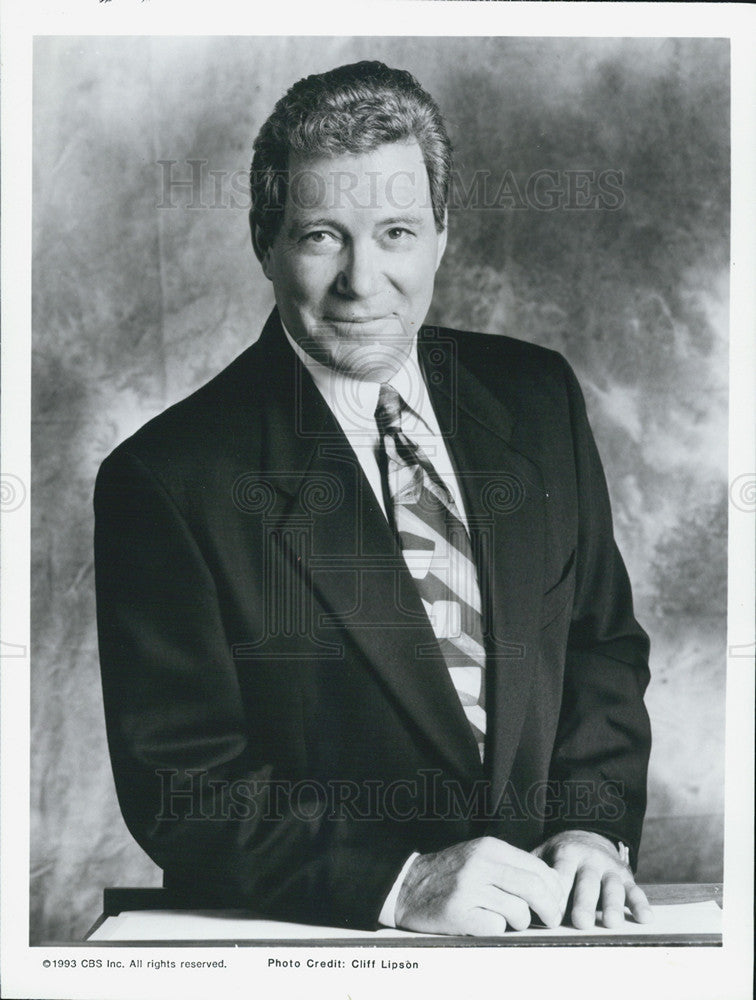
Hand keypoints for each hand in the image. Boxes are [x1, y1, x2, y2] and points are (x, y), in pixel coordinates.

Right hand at [394, 836, 567, 935]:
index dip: (555, 890)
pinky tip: (483, 922)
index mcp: (490, 847)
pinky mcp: (457, 912)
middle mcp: (480, 864)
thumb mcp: (480, 857)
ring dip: (520, 922)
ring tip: (507, 920)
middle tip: (551, 920)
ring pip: (518, 911)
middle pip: (534, 888)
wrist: (408, 886)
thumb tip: (552, 888)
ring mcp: (468, 888)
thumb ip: (511, 867)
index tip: (556, 903)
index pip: (539, 868)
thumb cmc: (452, 875)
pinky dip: (496, 930)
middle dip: (551, 909)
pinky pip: (496, 928)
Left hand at [532, 830, 652, 928]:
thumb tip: (511, 894)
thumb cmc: (559, 857)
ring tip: (611, 923)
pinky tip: (645, 919)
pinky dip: (641, 904)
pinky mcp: (626, 877)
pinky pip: (635, 890)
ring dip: (613, 905)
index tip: (551, 913)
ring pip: (612, 887)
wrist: (587, 838)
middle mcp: (589, 859)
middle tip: (581, 922)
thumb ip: (530, 871)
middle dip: (584, 902)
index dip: (557, 892)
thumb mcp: (543, 854)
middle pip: (587, 882)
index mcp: (566, 853)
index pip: (560, 873)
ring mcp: (609, 868)